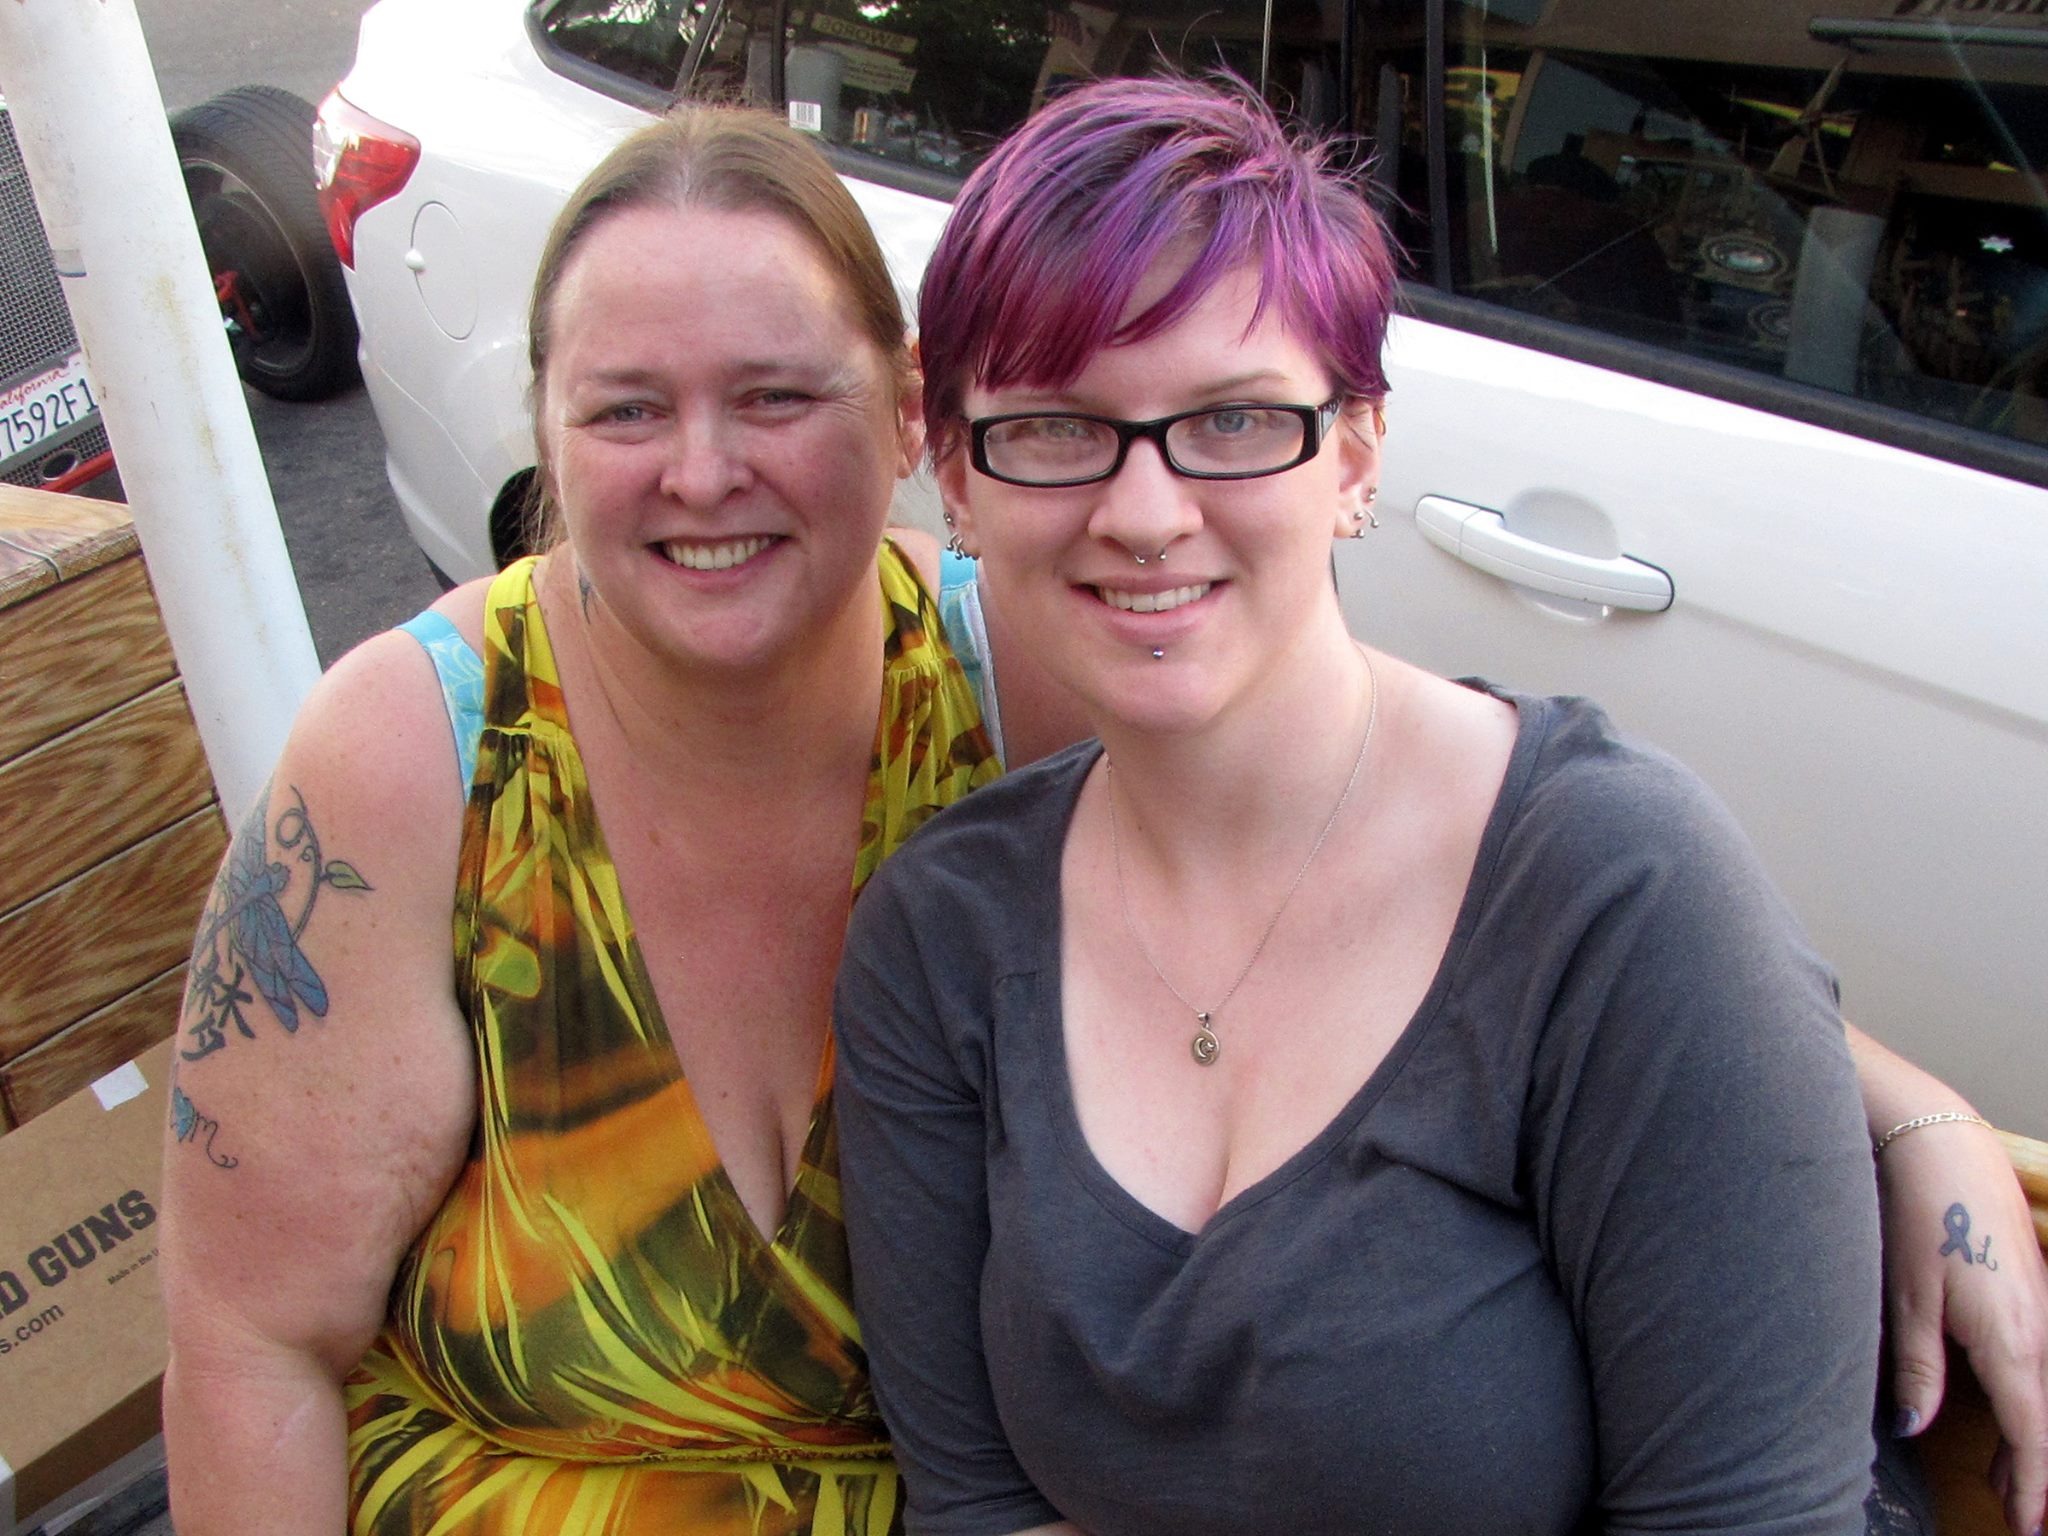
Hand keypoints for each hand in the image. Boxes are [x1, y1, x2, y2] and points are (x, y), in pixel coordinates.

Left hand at [1879, 1120, 2047, 1535]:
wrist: (1943, 1149)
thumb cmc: (1922, 1219)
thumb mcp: (1909, 1301)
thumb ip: (1917, 1370)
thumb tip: (1914, 1426)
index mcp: (2013, 1344)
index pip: (2033, 1435)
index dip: (2033, 1485)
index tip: (2030, 1526)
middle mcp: (2040, 1333)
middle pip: (2045, 1421)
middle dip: (2035, 1473)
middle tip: (2022, 1517)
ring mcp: (2041, 1312)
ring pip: (2044, 1393)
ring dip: (2030, 1441)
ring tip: (2008, 1485)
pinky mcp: (2032, 1294)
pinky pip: (2040, 1364)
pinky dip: (2028, 1401)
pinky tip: (2011, 1418)